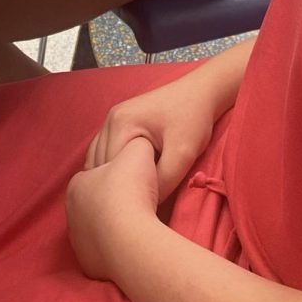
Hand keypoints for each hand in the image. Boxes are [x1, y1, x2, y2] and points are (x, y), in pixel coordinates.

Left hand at [66, 137, 159, 281]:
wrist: (131, 241)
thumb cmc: (131, 191)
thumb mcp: (139, 151)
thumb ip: (136, 143)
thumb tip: (140, 142)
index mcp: (77, 184)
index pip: (96, 173)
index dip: (117, 171)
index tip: (135, 175)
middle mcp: (71, 214)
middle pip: (96, 201)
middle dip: (113, 199)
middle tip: (138, 198)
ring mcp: (78, 242)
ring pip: (99, 227)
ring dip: (114, 224)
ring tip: (138, 221)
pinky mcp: (89, 265)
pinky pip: (104, 250)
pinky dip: (116, 245)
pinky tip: (133, 241)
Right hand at [84, 70, 220, 200]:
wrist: (202, 92)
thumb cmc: (194, 119)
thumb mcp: (183, 155)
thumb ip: (162, 184)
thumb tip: (144, 208)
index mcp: (120, 123)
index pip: (109, 171)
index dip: (125, 192)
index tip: (143, 203)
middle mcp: (109, 119)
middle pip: (100, 167)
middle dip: (116, 186)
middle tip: (139, 200)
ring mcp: (111, 120)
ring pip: (99, 161)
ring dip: (112, 178)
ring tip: (135, 191)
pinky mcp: (118, 123)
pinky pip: (104, 153)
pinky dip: (112, 168)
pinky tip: (131, 178)